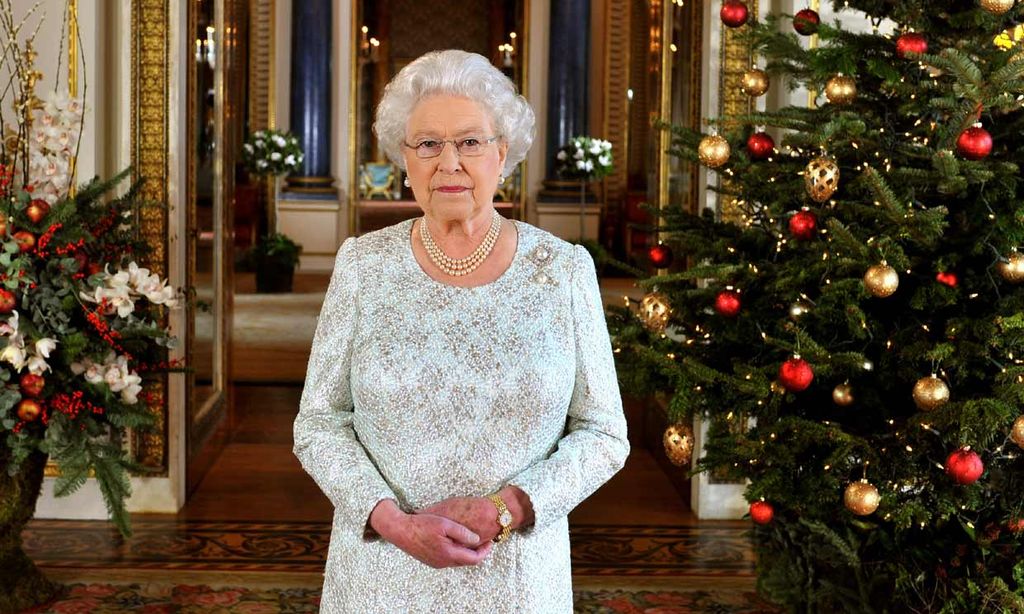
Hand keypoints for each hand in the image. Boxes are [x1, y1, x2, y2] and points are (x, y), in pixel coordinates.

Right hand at [369, 499, 491, 568]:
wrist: (400, 530)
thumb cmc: (422, 524)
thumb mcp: (445, 524)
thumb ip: (462, 533)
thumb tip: (477, 540)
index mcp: (449, 554)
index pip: (474, 559)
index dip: (485, 551)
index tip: (490, 541)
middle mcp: (443, 562)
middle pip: (466, 561)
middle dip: (477, 552)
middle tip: (484, 540)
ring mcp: (436, 563)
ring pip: (457, 560)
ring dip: (466, 551)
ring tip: (471, 539)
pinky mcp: (430, 560)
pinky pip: (448, 558)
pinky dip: (456, 551)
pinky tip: (455, 540)